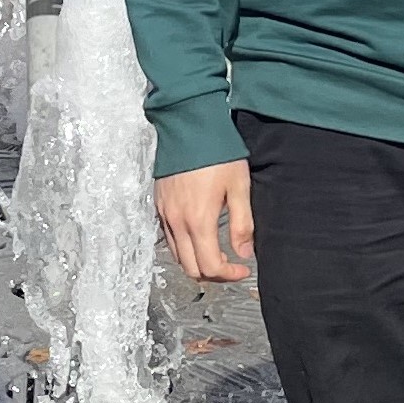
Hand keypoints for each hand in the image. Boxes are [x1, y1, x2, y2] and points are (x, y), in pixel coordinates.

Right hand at [156, 160, 254, 282]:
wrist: (188, 127)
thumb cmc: (216, 153)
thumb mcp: (239, 187)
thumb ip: (242, 224)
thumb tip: (244, 253)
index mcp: (199, 221)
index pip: (210, 267)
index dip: (229, 276)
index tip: (243, 269)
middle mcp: (177, 222)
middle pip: (191, 268)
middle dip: (213, 274)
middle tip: (231, 266)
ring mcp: (165, 214)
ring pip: (177, 256)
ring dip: (197, 262)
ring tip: (217, 253)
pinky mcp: (159, 205)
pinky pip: (169, 239)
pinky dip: (184, 248)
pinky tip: (200, 236)